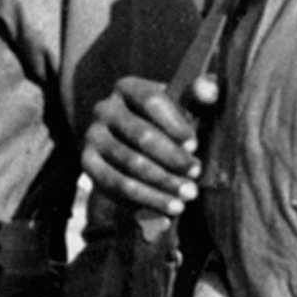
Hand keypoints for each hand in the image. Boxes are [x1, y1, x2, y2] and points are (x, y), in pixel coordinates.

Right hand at [80, 74, 219, 217]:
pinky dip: (146, 198)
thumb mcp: (185, 109)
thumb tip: (209, 89)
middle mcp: (105, 108)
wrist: (134, 151)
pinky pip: (116, 183)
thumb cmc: (168, 126)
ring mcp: (92, 135)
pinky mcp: (87, 163)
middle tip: (195, 174)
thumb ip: (201, 96)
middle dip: (172, 158)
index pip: (152, 101)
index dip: (175, 124)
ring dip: (163, 182)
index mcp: (128, 87)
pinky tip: (170, 208)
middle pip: (141, 134)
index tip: (195, 145)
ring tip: (187, 194)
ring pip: (130, 162)